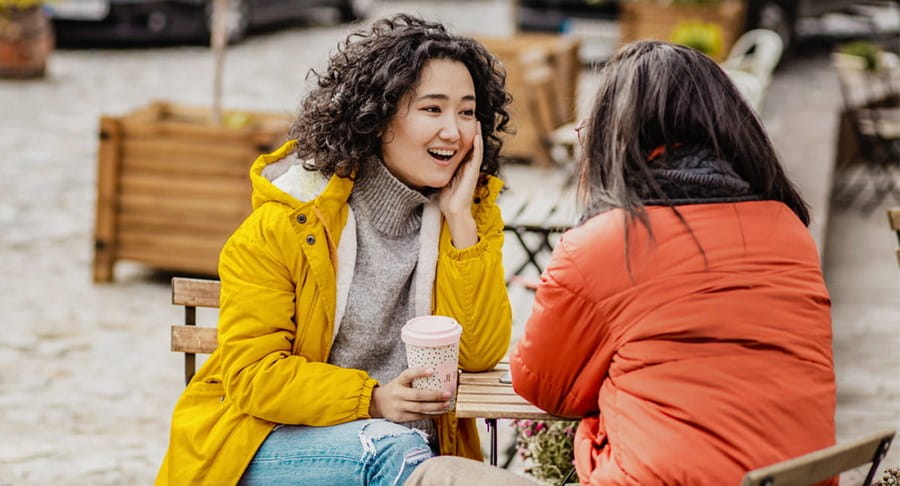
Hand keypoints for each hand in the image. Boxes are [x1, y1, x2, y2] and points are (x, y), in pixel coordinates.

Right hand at [369, 368, 451, 421]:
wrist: (378, 403)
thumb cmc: (396, 389)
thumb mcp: (401, 381)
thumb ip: (414, 379)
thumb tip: (438, 375)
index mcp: (398, 381)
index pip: (408, 374)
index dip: (420, 372)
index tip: (432, 371)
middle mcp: (397, 393)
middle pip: (417, 395)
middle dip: (434, 395)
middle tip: (447, 394)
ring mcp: (398, 406)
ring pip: (419, 408)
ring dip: (435, 407)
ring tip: (446, 404)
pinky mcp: (400, 417)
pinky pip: (418, 417)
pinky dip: (430, 415)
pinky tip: (439, 412)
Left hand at [439, 123, 481, 247]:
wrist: (453, 210)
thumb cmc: (447, 197)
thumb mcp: (441, 177)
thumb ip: (438, 168)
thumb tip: (425, 159)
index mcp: (461, 166)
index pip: (463, 146)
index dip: (461, 135)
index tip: (458, 123)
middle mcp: (468, 165)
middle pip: (471, 144)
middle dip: (470, 130)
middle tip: (470, 116)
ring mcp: (472, 168)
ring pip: (477, 147)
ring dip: (477, 134)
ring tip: (477, 121)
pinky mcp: (474, 172)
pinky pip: (477, 156)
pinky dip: (478, 145)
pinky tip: (477, 134)